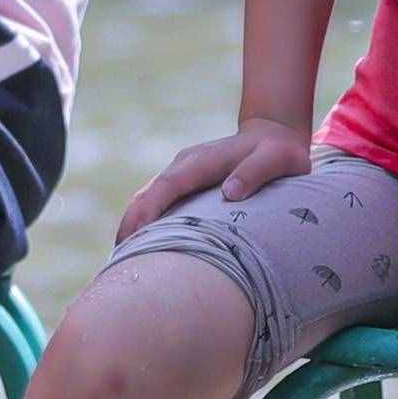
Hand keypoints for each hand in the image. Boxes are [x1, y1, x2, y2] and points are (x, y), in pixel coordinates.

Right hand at [118, 117, 316, 241]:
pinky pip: (158, 206)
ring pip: (147, 201)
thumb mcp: (278, 158)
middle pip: (147, 194)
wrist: (273, 135)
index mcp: (201, 160)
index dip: (149, 209)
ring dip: (133, 228)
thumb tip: (229, 194)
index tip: (135, 235)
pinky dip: (145, 227)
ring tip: (124, 263)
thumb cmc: (278, 152)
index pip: (168, 185)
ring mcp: (181, 176)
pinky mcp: (184, 187)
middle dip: (130, 225)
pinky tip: (143, 252)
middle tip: (119, 260)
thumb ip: (255, 172)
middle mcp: (184, 166)